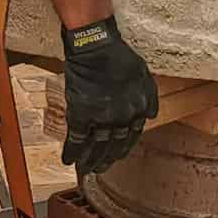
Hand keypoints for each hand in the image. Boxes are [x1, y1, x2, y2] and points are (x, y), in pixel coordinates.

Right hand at [61, 18, 159, 174]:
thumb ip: (149, 98)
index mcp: (138, 109)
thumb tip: (150, 115)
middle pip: (115, 145)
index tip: (118, 155)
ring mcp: (102, 117)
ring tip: (85, 169)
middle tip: (101, 168)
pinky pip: (77, 138)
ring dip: (90, 160)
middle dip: (107, 159)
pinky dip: (71, 151)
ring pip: (97, 146)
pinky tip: (67, 160)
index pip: (132, 135)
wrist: (96, 47)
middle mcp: (122, 118)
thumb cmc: (120, 57)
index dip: (124, 147)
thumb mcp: (145, 76)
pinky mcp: (81, 114)